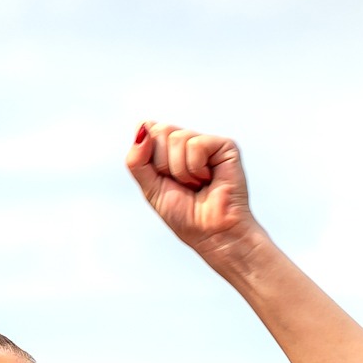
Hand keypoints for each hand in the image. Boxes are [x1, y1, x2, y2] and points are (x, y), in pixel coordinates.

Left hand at [126, 122, 263, 260]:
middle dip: (163, 165)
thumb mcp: (149, 187)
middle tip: (181, 184)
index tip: (162, 178)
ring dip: (180, 171)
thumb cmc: (184, 215)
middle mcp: (187, 142)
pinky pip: (195, 145)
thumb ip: (137, 160)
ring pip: (176, 138)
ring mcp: (205, 142)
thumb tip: (142, 128)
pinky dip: (195, 169)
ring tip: (196, 185)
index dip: (147, 155)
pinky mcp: (224, 146)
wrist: (211, 233)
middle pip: (160, 131)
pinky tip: (208, 180)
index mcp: (168, 149)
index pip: (147, 129)